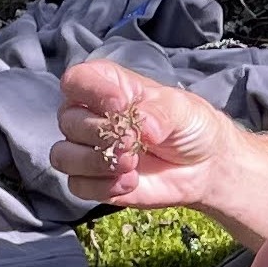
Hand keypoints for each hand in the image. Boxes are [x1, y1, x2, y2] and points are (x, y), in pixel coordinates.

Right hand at [51, 61, 227, 208]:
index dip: (92, 93)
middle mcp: (90, 115)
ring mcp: (88, 149)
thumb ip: (161, 112)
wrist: (204, 165)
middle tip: (134, 142)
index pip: (76, 80)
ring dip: (96, 162)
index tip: (120, 106)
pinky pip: (76, 185)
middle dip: (102, 135)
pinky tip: (131, 182)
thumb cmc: (189, 126)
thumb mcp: (183, 110)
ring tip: (132, 163)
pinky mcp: (93, 180)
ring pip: (63, 155)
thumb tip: (143, 125)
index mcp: (108, 87)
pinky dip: (102, 186)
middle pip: (68, 121)